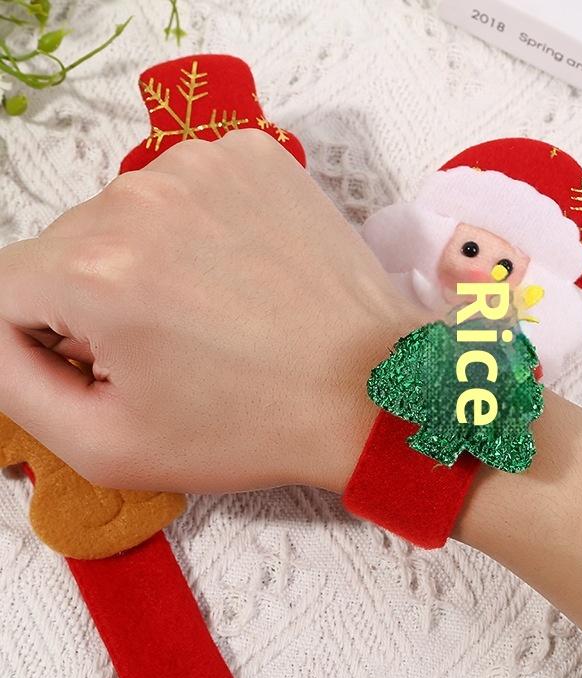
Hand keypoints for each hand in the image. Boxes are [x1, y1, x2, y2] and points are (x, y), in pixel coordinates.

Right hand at [0, 130, 420, 491]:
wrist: (369, 388)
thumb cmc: (253, 426)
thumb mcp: (110, 444)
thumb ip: (15, 384)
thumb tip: (0, 332)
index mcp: (95, 271)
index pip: (2, 289)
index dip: (42, 340)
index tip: (103, 367)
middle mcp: (141, 197)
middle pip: (65, 248)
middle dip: (94, 302)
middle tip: (172, 349)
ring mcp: (204, 165)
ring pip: (123, 216)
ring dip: (145, 262)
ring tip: (213, 314)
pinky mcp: (253, 156)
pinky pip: (184, 191)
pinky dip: (195, 231)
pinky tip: (239, 275)